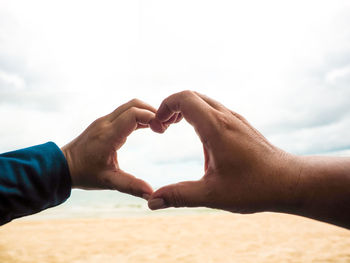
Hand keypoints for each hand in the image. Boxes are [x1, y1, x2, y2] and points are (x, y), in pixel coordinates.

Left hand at [61, 99, 154, 198]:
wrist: (62, 165)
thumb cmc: (84, 173)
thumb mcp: (108, 181)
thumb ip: (131, 186)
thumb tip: (151, 194)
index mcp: (108, 135)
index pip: (134, 114)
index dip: (151, 118)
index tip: (162, 130)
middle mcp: (106, 123)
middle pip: (134, 105)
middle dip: (152, 112)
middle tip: (164, 127)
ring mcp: (104, 121)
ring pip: (130, 106)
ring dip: (146, 112)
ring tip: (158, 127)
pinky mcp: (105, 123)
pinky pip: (125, 113)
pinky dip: (138, 116)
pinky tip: (147, 127)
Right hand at [147, 91, 301, 212]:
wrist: (291, 181)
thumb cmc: (255, 187)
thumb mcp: (212, 194)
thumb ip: (179, 196)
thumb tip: (151, 202)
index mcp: (216, 127)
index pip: (185, 98)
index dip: (165, 106)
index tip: (158, 126)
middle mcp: (226, 117)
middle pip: (193, 95)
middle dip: (173, 106)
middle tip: (163, 127)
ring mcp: (236, 120)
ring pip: (205, 101)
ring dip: (186, 109)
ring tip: (175, 127)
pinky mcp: (242, 126)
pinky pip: (215, 110)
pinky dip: (200, 114)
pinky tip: (200, 137)